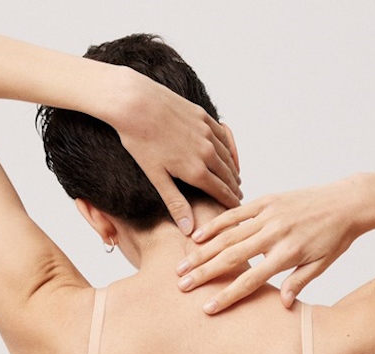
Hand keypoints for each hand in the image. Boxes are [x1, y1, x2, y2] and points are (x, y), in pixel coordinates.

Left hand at [111, 68, 241, 234]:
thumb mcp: (157, 177)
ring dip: (233, 171)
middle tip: (239, 200)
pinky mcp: (203, 118)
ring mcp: (207, 133)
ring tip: (235, 181)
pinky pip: (223, 137)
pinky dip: (229, 150)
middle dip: (234, 189)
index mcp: (196, 171)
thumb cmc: (140, 141)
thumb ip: (176, 203)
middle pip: (228, 176)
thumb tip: (189, 230)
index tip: (237, 212)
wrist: (135, 103)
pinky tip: (228, 155)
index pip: (221, 192)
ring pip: (227, 157)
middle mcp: (207, 152)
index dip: (230, 203)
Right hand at [176, 177, 365, 312]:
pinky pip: (236, 213)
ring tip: (182, 264)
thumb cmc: (336, 237)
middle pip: (232, 257)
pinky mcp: (267, 201)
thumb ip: (299, 282)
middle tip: (181, 285)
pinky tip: (197, 236)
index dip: (228, 295)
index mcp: (288, 254)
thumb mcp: (321, 265)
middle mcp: (275, 234)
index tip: (208, 308)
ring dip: (203, 251)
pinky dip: (216, 224)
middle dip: (204, 273)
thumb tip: (284, 306)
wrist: (348, 202)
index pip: (251, 280)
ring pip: (228, 235)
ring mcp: (269, 215)